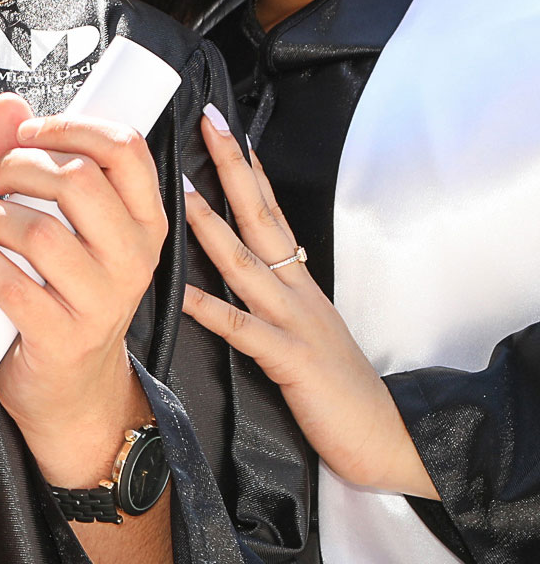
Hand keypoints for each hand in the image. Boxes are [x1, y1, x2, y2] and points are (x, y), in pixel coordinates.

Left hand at [0, 93, 166, 487]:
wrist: (71, 387)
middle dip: (19, 166)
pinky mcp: (63, 337)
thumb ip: (36, 161)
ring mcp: (102, 302)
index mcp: (145, 222)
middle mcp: (134, 259)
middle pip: (77, 182)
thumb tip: (6, 106)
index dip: (70, 127)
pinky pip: (12, 285)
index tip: (27, 134)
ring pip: (41, 232)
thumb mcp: (66, 226)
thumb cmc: (65, 292)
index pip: (125, 149)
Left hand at [181, 108, 433, 496]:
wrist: (382, 437)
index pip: (271, 214)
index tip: (227, 131)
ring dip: (212, 226)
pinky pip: (244, 330)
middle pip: (261, 218)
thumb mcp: (301, 329)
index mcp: (298, 283)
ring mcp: (295, 322)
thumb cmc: (333, 387)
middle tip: (208, 126)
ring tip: (182, 192)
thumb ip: (270, 298)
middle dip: (234, 170)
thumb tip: (235, 269)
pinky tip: (181, 292)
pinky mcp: (290, 359)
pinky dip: (211, 309)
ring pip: (247, 264)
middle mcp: (297, 291)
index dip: (250, 171)